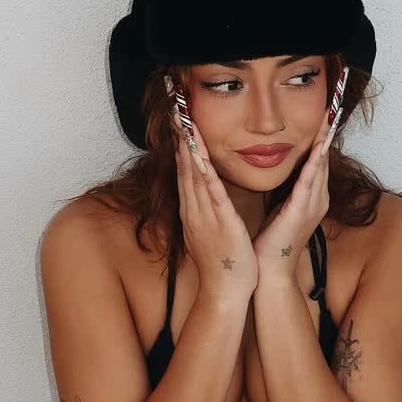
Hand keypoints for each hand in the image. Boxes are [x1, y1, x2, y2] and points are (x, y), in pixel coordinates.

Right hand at [172, 107, 258, 301]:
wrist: (224, 291)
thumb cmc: (223, 264)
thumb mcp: (210, 231)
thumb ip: (207, 211)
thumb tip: (205, 196)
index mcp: (194, 211)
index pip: (185, 172)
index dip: (182, 145)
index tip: (180, 122)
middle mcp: (194, 210)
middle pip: (184, 168)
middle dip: (180, 138)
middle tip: (176, 111)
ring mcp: (204, 215)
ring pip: (194, 175)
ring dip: (188, 148)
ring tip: (184, 122)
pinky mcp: (220, 222)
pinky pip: (211, 193)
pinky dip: (204, 172)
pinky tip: (199, 155)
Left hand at [252, 117, 329, 282]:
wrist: (270, 272)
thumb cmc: (271, 243)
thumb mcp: (281, 208)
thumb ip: (287, 190)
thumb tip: (285, 172)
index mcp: (311, 197)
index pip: (317, 159)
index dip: (321, 136)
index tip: (323, 112)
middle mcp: (317, 198)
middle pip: (323, 157)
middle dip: (327, 131)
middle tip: (332, 104)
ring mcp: (313, 205)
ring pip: (320, 164)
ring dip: (324, 139)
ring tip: (329, 116)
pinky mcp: (302, 211)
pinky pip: (309, 180)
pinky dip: (315, 161)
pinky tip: (319, 146)